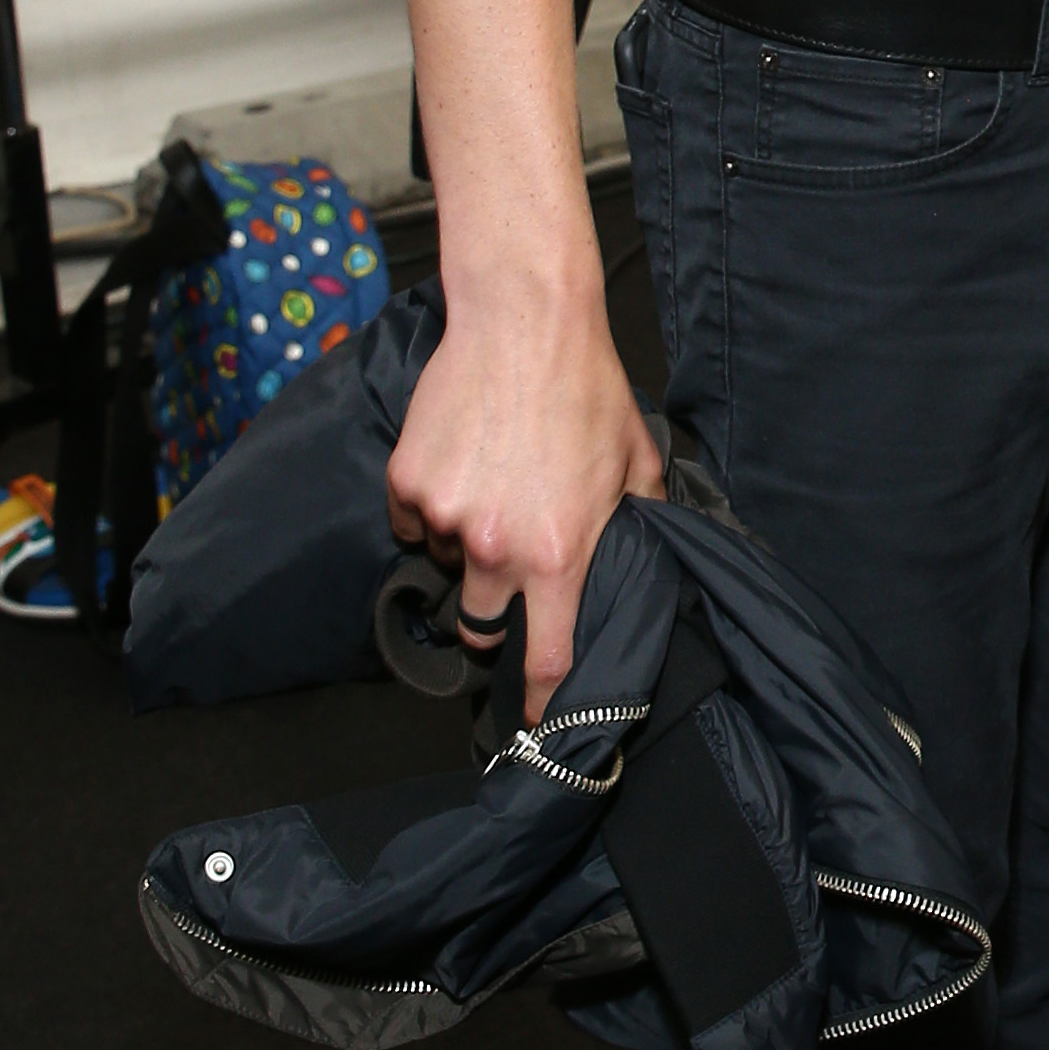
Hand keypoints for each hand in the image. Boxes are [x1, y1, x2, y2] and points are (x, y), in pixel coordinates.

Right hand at [385, 284, 663, 722]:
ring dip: (464, 544)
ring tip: (494, 483)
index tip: (540, 728)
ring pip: (444, 564)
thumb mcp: (637, 462)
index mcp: (560, 553)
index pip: (547, 657)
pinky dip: (431, 504)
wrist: (524, 321)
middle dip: (492, 614)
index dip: (543, 703)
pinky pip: (412, 519)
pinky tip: (463, 459)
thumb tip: (641, 561)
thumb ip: (640, 522)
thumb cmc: (588, 389)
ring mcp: (444, 516)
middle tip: (508, 573)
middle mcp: (496, 547)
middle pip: (479, 625)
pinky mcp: (407, 482)